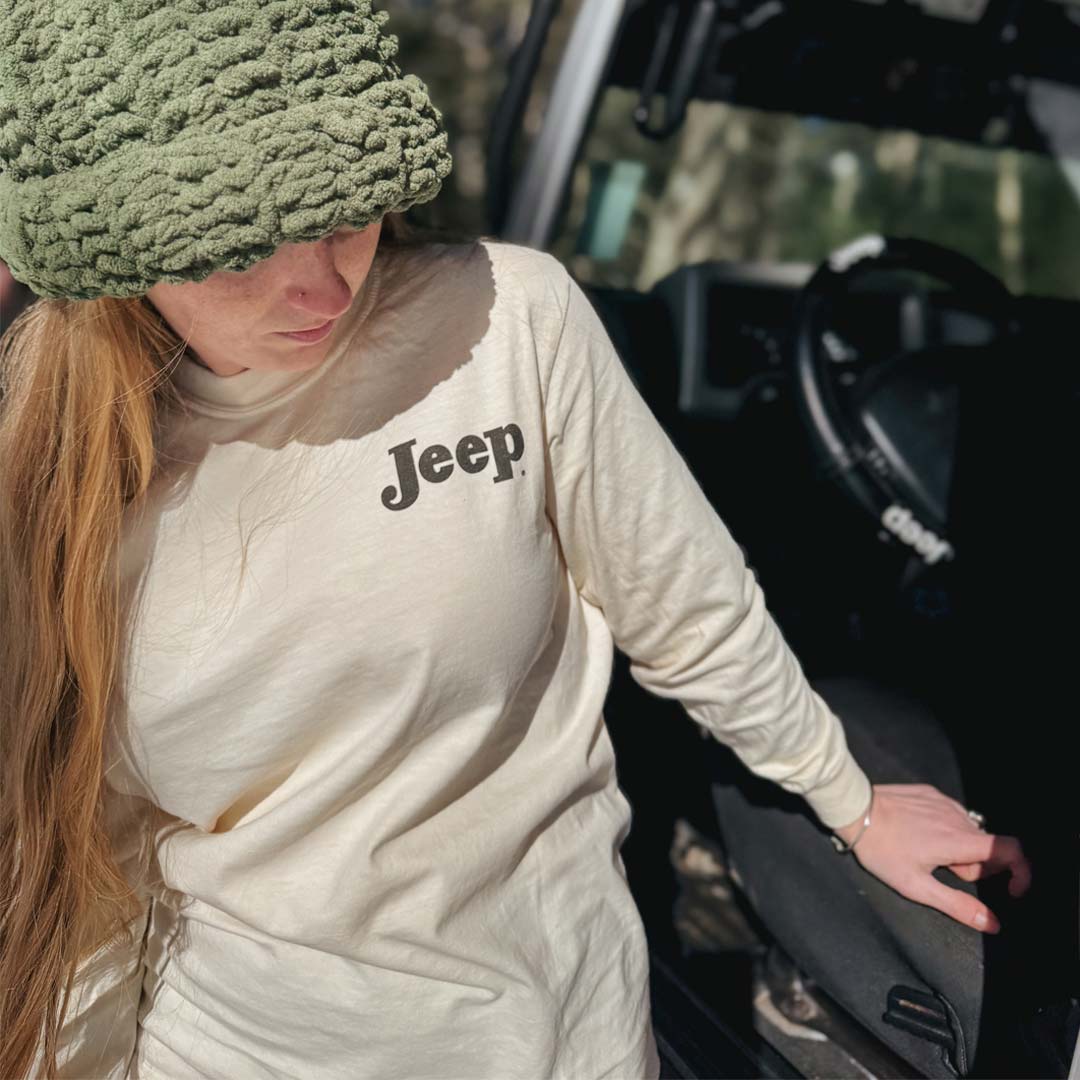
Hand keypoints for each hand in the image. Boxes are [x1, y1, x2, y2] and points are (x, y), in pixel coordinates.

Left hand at [833, 783, 1031, 932]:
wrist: (854, 809)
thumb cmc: (882, 851)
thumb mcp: (916, 886)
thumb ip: (957, 905)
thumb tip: (992, 923)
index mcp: (959, 840)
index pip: (1012, 850)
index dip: (1020, 871)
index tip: (1009, 889)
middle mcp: (958, 817)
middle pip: (986, 848)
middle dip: (972, 866)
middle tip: (939, 871)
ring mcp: (944, 801)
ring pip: (968, 832)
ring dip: (957, 848)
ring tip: (922, 852)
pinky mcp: (930, 792)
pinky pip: (950, 815)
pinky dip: (944, 829)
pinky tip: (916, 833)